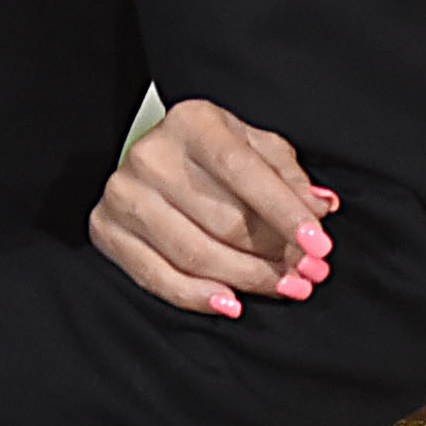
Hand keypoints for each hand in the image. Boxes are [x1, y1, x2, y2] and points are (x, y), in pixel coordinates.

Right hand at [90, 99, 333, 317]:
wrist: (156, 161)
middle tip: (309, 274)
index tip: (319, 245)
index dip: (285, 212)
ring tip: (284, 288)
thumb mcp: (255, 149)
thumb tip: (320, 207)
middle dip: (274, 254)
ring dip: (247, 279)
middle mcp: (152, 154)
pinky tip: (232, 303)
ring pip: (195, 254)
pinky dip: (198, 297)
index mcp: (193, 122)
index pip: (244, 172)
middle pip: (223, 221)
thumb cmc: (213, 156)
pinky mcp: (105, 228)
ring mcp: (124, 193)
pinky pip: (157, 277)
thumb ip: (288, 177)